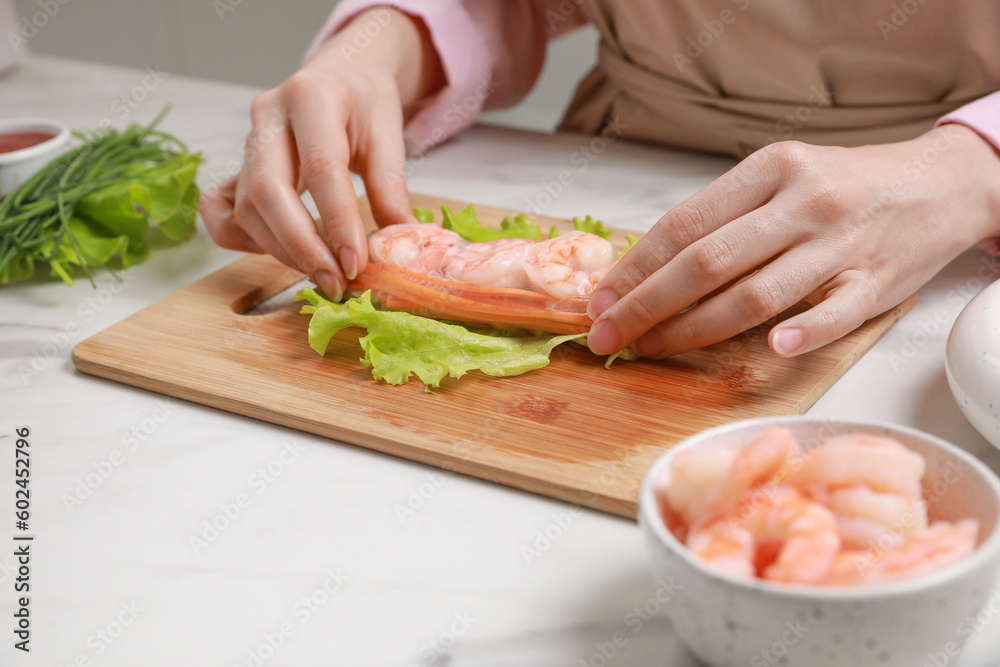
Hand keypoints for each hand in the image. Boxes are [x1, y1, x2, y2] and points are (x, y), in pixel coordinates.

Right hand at [199, 8, 443, 298]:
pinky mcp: (237, 165)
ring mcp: (246, 140)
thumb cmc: (365, 104)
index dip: (338, 223)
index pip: (321, 169)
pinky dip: (246, 239)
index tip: (355, 265)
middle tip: (334, 282)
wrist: (342, 76)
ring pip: (247, 208)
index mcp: (312, 97)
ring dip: (282, 251)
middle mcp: (269, 116)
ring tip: (322, 273)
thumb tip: (402, 246)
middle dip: (301, 247)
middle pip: (268, 192)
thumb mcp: (389, 136)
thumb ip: (392, 190)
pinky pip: (222, 211)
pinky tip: (283, 250)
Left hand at [587, 125, 999, 357]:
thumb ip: (724, 217)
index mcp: (770, 169)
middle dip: (647, 304)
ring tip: (652, 349)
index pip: (685, 224)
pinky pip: (834, 313)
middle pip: (708, 262)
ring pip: (758, 294)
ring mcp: (842, 243)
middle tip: (608, 334)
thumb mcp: (780, 178)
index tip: (600, 299)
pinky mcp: (877, 281)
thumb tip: (646, 267)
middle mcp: (803, 202)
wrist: (939, 184)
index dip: (635, 267)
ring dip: (695, 330)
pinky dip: (802, 333)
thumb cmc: (842, 187)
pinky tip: (770, 349)